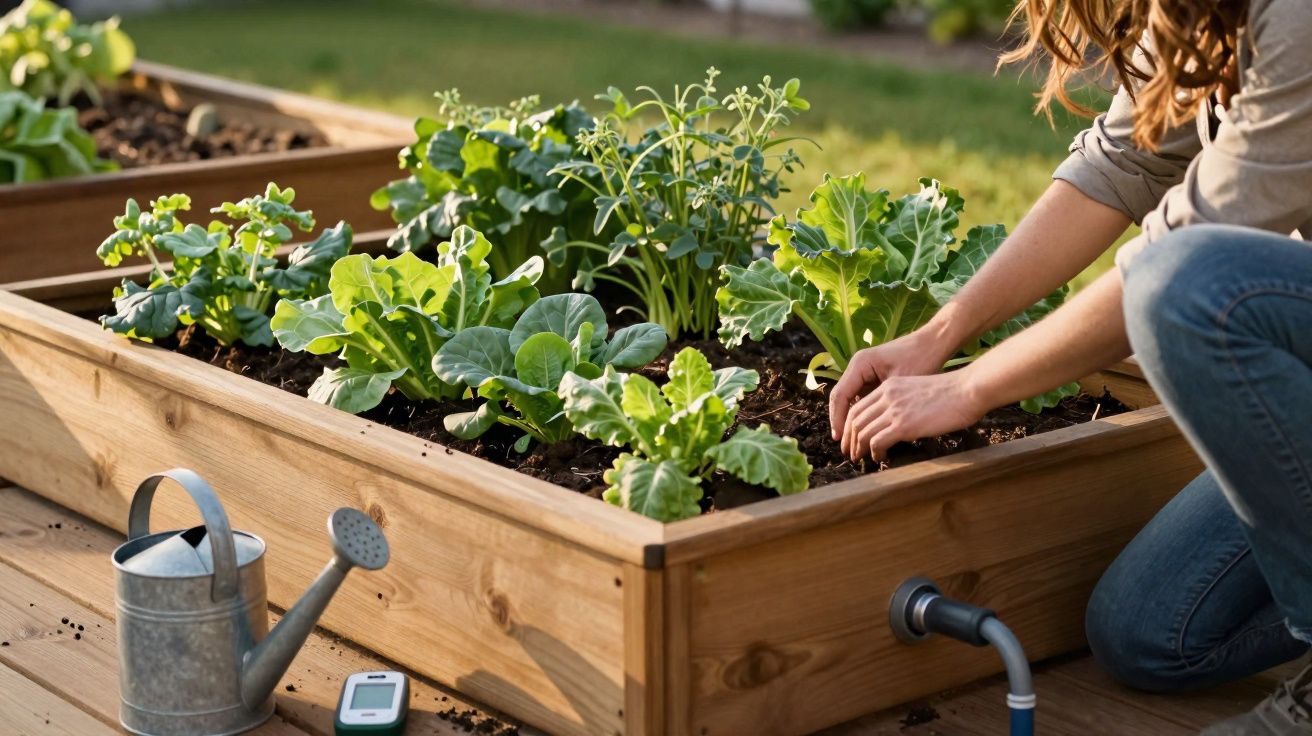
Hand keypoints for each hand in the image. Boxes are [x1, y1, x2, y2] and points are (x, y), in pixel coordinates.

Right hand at [829, 328, 955, 440]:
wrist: (933, 343)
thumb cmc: (921, 359)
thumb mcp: (901, 385)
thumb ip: (884, 406)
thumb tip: (872, 434)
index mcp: (860, 364)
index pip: (840, 396)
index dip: (838, 420)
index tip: (839, 439)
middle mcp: (857, 366)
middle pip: (841, 399)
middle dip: (841, 423)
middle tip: (844, 447)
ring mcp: (863, 371)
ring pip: (849, 400)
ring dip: (850, 421)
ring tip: (853, 444)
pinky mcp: (872, 376)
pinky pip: (861, 398)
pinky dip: (861, 414)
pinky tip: (866, 432)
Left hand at [839, 370, 988, 461]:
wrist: (967, 389)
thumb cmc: (951, 393)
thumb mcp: (918, 391)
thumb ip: (903, 403)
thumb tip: (897, 423)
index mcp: (889, 386)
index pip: (858, 406)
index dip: (850, 425)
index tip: (850, 438)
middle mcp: (887, 396)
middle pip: (855, 419)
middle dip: (849, 439)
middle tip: (850, 453)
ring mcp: (894, 410)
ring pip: (862, 431)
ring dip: (858, 448)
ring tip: (860, 458)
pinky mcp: (904, 424)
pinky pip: (877, 441)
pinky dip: (874, 452)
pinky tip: (879, 457)